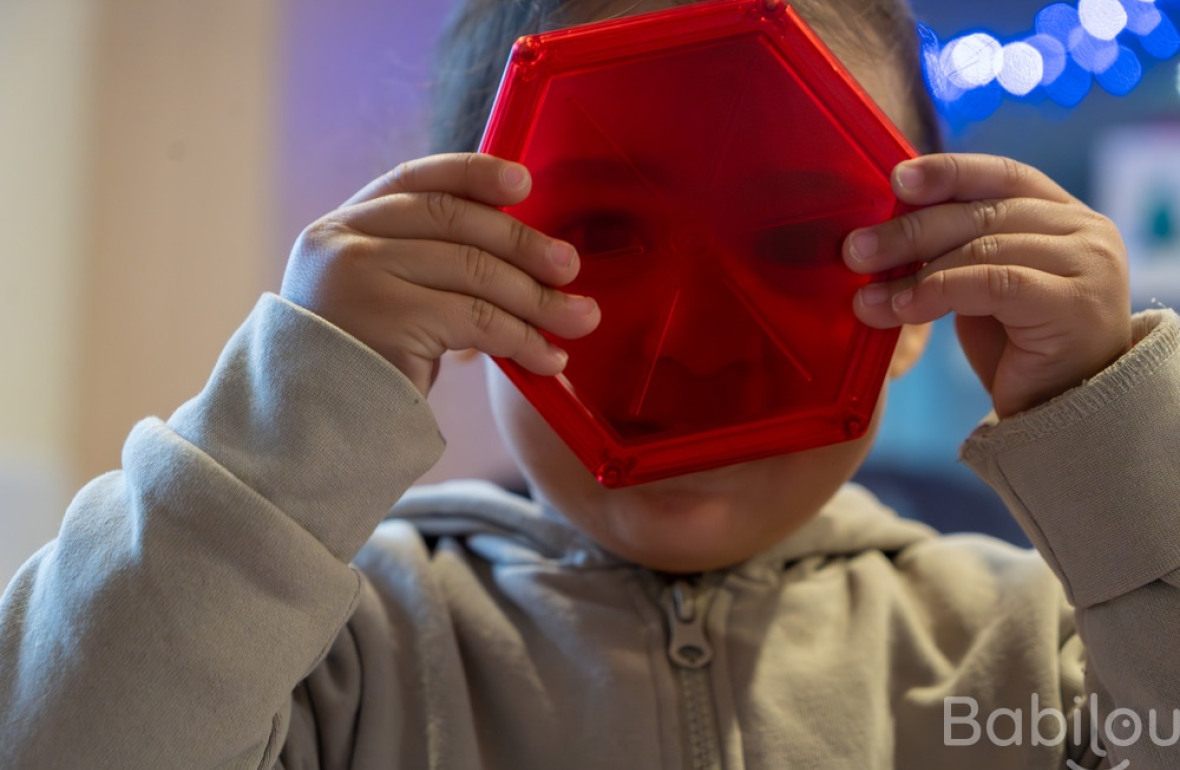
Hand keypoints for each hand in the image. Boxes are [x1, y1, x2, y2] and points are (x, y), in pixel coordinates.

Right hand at [281, 153, 600, 396]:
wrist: (308, 432)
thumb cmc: (359, 368)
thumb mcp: (377, 297)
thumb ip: (421, 262)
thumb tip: (519, 250)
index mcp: (342, 226)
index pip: (416, 180)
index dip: (474, 173)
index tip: (524, 182)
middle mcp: (344, 241)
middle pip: (454, 221)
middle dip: (523, 244)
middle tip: (570, 268)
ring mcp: (361, 278)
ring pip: (474, 271)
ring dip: (537, 299)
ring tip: (579, 319)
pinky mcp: (387, 321)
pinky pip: (477, 320)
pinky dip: (522, 339)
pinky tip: (547, 359)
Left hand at [842, 153, 1132, 417]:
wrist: (1060, 414)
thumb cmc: (1017, 348)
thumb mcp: (982, 285)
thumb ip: (954, 250)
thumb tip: (880, 231)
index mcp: (1063, 214)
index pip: (1001, 176)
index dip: (947, 172)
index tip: (896, 179)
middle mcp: (1084, 231)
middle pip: (982, 213)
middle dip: (910, 229)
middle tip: (855, 250)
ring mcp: (1086, 265)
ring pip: (982, 248)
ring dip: (913, 272)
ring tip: (866, 296)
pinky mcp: (1073, 303)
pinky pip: (991, 283)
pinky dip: (938, 292)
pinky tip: (901, 309)